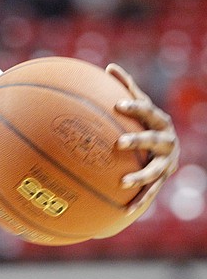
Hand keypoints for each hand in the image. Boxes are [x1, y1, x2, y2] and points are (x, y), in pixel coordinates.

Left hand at [107, 63, 179, 212]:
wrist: (169, 149)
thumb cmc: (147, 122)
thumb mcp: (140, 106)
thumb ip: (127, 88)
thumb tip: (109, 67)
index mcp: (159, 121)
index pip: (147, 111)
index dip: (135, 107)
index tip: (118, 105)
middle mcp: (167, 141)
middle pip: (153, 140)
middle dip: (138, 141)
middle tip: (119, 143)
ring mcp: (166, 162)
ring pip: (155, 170)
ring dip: (141, 177)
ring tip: (123, 182)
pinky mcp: (161, 180)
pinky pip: (150, 192)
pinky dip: (139, 201)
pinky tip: (125, 212)